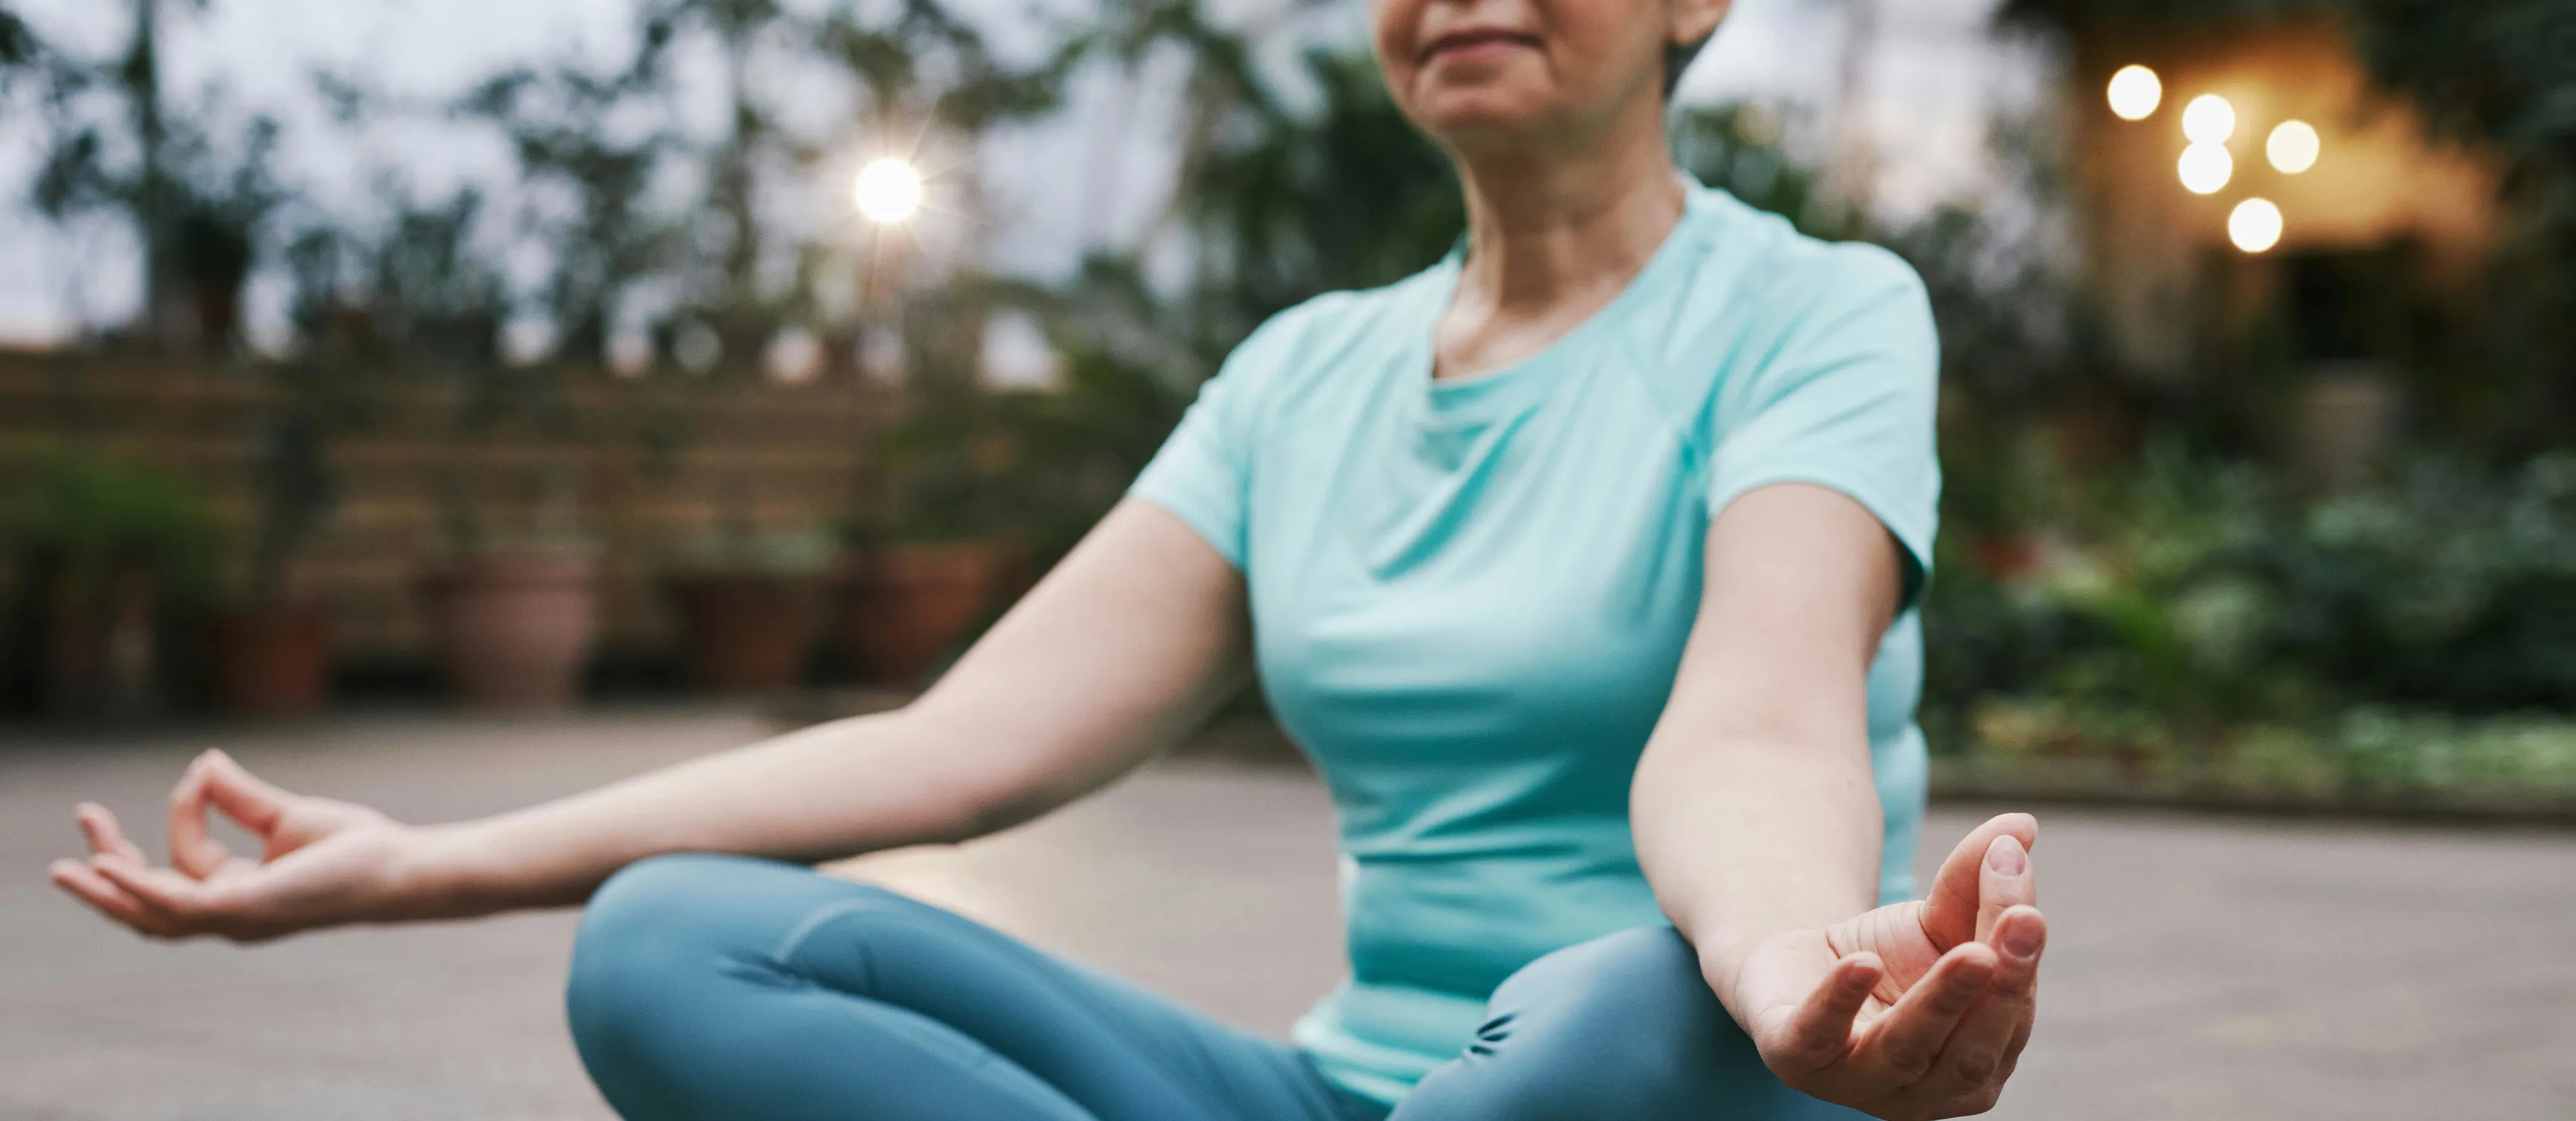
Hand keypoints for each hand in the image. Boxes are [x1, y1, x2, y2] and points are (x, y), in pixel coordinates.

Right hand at [48, 749, 428, 941]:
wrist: (399, 867)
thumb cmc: (355, 847)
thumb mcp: (286, 816)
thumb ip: (239, 796)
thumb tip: (204, 761)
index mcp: (239, 893)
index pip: (186, 859)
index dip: (185, 811)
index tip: (201, 769)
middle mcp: (231, 914)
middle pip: (150, 903)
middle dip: (109, 871)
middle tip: (84, 822)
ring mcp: (235, 918)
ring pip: (152, 915)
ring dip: (107, 891)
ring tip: (66, 868)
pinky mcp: (244, 909)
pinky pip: (178, 905)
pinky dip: (141, 888)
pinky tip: (111, 869)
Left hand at [1728, 814, 2046, 1119]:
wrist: (1795, 969)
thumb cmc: (1886, 957)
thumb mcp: (1936, 918)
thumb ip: (1976, 881)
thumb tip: (2021, 825)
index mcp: (1983, 1061)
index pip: (2011, 1009)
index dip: (2023, 951)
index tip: (2026, 884)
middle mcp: (1931, 1090)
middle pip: (1975, 1045)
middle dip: (2003, 985)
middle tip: (2024, 920)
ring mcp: (1862, 1084)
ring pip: (1908, 1049)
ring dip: (1942, 1000)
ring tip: (1971, 952)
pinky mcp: (1797, 1060)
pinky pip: (1820, 1036)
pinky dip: (1841, 1002)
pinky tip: (1860, 963)